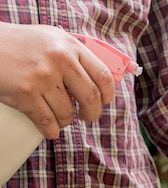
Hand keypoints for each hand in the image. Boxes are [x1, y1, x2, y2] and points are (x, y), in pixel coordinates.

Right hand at [0, 23, 115, 138]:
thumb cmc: (21, 44)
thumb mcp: (52, 39)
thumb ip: (75, 55)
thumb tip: (100, 80)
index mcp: (70, 46)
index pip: (103, 76)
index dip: (108, 94)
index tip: (104, 101)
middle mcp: (60, 60)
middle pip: (91, 98)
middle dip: (92, 113)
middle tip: (87, 116)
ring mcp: (43, 78)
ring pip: (68, 113)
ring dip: (66, 121)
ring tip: (59, 116)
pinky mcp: (26, 94)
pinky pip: (48, 122)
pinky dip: (51, 131)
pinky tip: (50, 129)